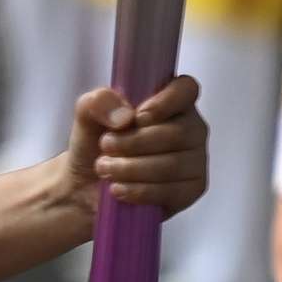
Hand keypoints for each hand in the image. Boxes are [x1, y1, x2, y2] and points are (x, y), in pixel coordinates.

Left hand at [68, 77, 207, 214]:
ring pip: (173, 165)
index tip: (138, 117)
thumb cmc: (95, 144)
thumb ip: (99, 102)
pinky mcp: (191, 190)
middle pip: (178, 133)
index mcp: (172, 101)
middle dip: (135, 142)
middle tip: (105, 146)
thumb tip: (124, 116)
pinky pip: (173, 192)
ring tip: (104, 168)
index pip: (186, 89)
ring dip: (131, 168)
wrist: (86, 185)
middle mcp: (191, 128)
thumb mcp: (87, 115)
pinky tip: (118, 188)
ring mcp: (195, 160)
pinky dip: (140, 191)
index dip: (166, 102)